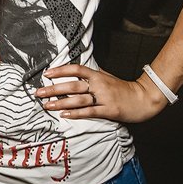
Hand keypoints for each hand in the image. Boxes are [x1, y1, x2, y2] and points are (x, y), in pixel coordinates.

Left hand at [35, 64, 167, 123]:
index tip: (46, 74)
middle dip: (53, 89)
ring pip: (78, 99)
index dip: (60, 70)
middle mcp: (99, 85)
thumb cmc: (123, 88)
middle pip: (72, 85)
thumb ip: (92, 74)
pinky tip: (64, 115)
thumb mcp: (107, 76)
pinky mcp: (109, 111)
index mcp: (98, 75)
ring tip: (47, 105)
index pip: (75, 69)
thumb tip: (77, 70)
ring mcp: (104, 98)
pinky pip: (89, 112)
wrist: (144, 98)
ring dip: (61, 103)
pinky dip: (76, 113)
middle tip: (38, 92)